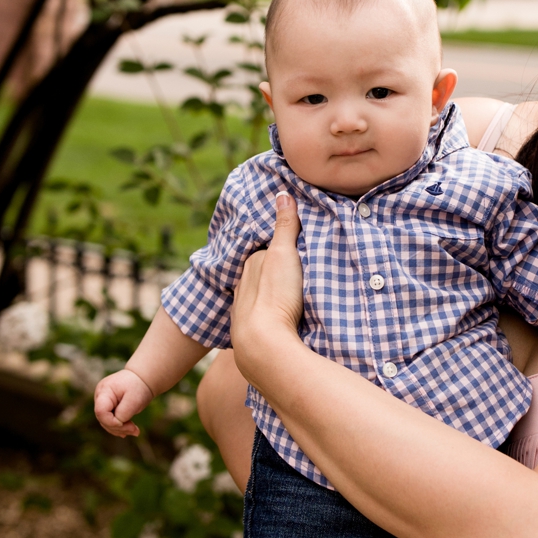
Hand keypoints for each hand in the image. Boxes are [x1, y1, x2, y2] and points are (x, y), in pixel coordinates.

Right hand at [93, 370, 153, 437]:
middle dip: (119, 427)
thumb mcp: (134, 400)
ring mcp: (102, 401)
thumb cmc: (138, 386)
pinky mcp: (108, 406)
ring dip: (120, 429)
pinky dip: (120, 426)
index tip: (126, 423)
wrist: (142, 378)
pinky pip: (110, 420)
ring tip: (135, 431)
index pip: (101, 411)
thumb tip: (118, 424)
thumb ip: (123, 413)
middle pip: (103, 418)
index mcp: (104, 391)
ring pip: (106, 421)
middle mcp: (100, 396)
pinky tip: (129, 430)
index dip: (111, 421)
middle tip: (136, 430)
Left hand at [230, 192, 304, 374]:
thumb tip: (282, 193)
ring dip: (269, 300)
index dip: (281, 253)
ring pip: (257, 300)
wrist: (263, 344)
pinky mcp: (248, 335)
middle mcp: (242, 287)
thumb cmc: (275, 296)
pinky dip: (267, 321)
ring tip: (288, 303)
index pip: (265, 253)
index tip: (295, 254)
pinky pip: (260, 322)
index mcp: (250, 266)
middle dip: (272, 276)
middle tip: (295, 278)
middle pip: (260, 276)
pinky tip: (278, 326)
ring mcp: (243, 312)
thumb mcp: (284, 254)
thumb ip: (285, 226)